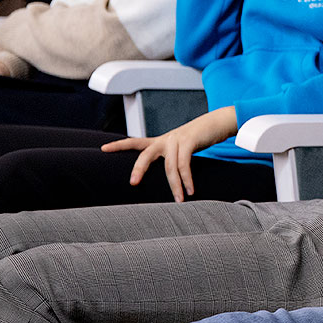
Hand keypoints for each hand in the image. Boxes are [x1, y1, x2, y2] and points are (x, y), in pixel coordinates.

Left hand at [100, 105, 237, 200]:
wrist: (219, 122)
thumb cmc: (200, 137)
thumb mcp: (183, 147)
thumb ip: (173, 158)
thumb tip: (170, 176)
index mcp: (161, 141)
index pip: (136, 142)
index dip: (119, 145)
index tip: (103, 148)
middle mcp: (165, 139)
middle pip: (145, 155)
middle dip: (139, 169)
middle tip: (133, 183)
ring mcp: (176, 140)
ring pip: (170, 167)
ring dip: (176, 185)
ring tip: (180, 200)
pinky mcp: (189, 141)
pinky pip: (184, 164)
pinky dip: (187, 179)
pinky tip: (190, 190)